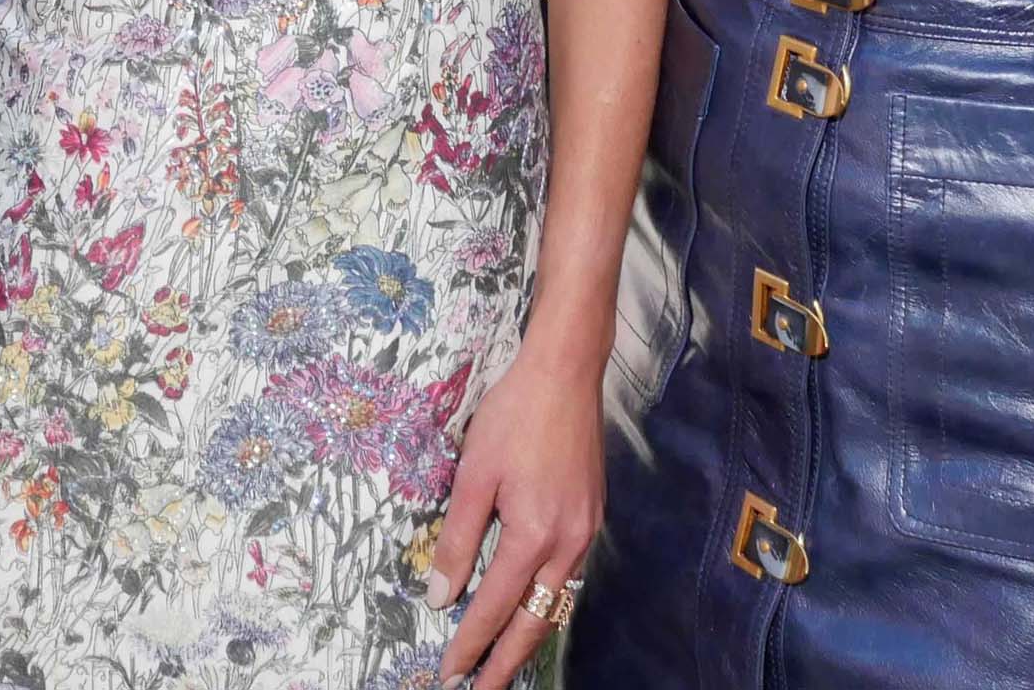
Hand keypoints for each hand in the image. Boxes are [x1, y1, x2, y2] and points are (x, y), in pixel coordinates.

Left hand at [425, 349, 601, 688]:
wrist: (566, 374)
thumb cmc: (514, 416)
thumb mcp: (473, 475)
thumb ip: (456, 539)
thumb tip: (441, 595)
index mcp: (534, 536)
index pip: (495, 607)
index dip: (470, 644)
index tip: (449, 673)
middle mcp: (567, 544)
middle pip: (535, 622)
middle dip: (505, 663)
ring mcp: (585, 532)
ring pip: (555, 604)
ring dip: (528, 638)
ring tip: (502, 664)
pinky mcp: (591, 517)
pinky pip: (568, 578)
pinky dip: (547, 605)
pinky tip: (532, 610)